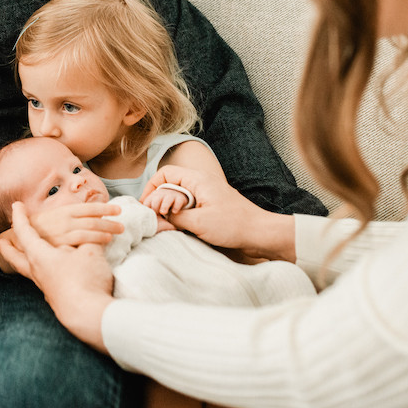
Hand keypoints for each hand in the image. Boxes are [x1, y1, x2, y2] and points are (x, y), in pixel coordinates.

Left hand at [0, 202, 114, 351]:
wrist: (90, 316)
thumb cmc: (86, 280)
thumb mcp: (90, 252)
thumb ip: (88, 239)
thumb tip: (90, 232)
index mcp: (40, 256)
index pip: (25, 232)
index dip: (20, 217)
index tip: (17, 206)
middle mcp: (37, 272)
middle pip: (16, 257)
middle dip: (8, 248)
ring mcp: (45, 288)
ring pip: (28, 271)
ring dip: (24, 260)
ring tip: (25, 256)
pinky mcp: (56, 298)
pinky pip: (42, 281)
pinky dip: (40, 272)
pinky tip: (49, 274)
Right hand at [27, 201, 123, 247]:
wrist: (19, 239)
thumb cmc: (41, 229)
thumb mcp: (55, 217)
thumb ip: (72, 215)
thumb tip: (91, 212)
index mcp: (64, 210)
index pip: (88, 207)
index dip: (104, 208)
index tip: (118, 210)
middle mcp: (64, 220)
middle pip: (92, 219)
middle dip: (109, 221)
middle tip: (122, 225)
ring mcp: (62, 232)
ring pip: (89, 230)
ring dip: (105, 230)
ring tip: (117, 233)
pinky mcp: (60, 245)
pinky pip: (82, 241)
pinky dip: (95, 240)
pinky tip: (105, 242)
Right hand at [142, 165, 295, 261]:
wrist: (261, 233)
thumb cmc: (234, 225)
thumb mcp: (198, 222)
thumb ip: (174, 216)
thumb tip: (156, 214)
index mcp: (198, 180)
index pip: (165, 173)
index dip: (152, 188)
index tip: (147, 206)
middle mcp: (201, 183)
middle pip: (169, 184)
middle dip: (159, 200)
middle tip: (157, 218)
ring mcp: (206, 194)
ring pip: (178, 196)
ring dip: (170, 209)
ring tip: (168, 224)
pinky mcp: (210, 206)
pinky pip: (188, 205)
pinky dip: (180, 215)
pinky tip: (181, 227)